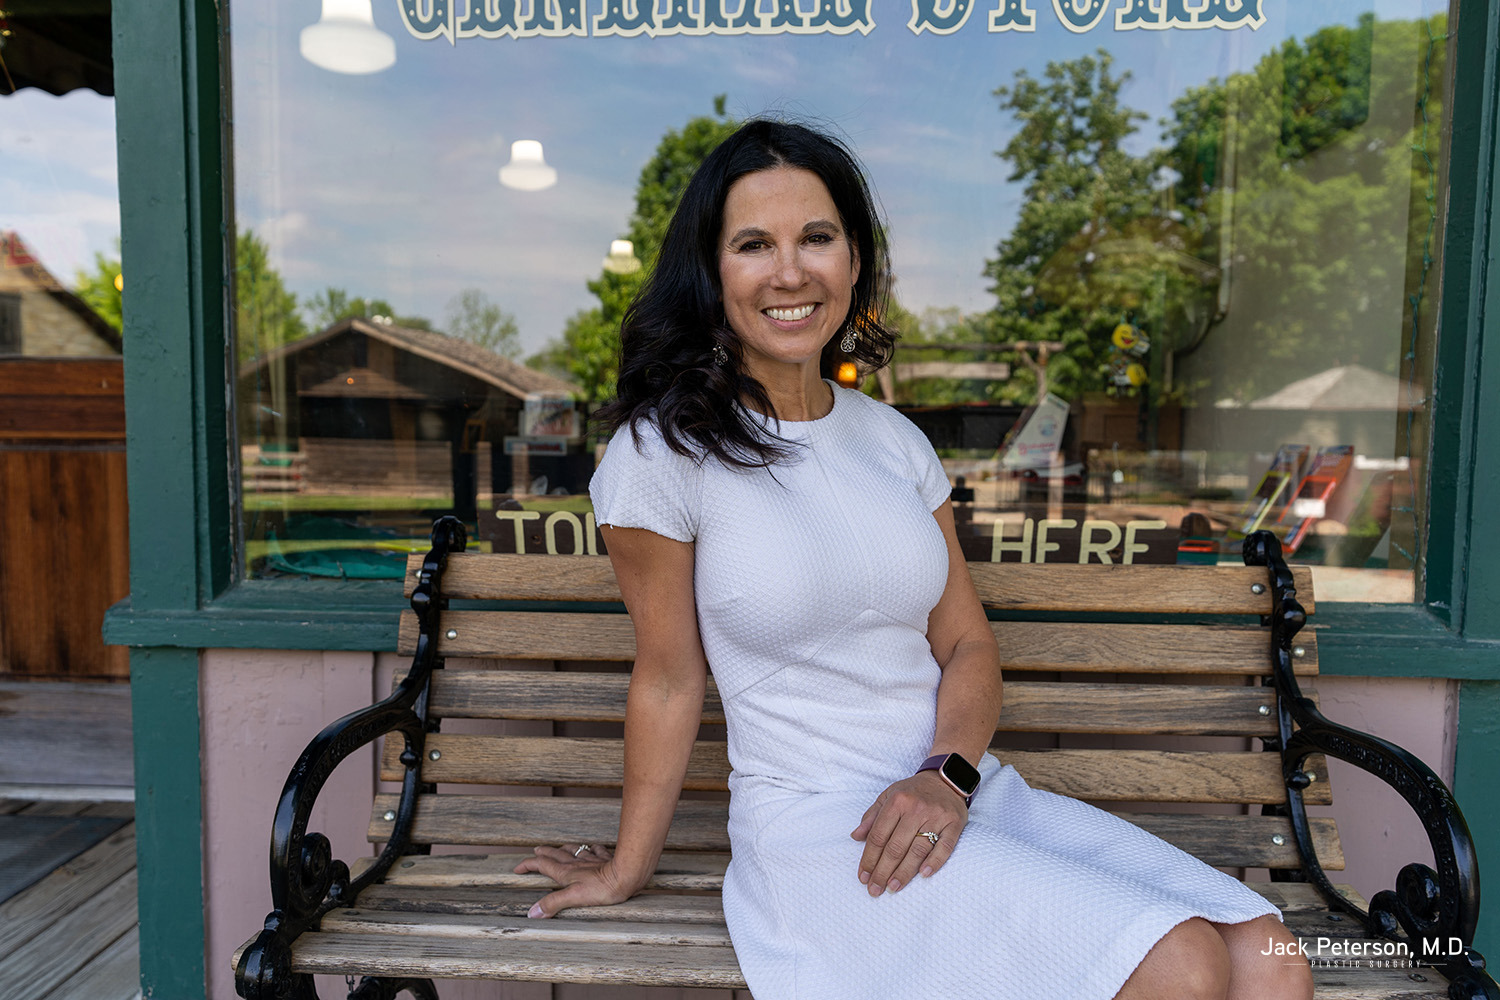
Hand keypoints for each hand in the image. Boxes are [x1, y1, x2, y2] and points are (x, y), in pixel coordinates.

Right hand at [511, 843, 637, 917]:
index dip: (528, 865)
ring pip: (573, 850)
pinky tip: (592, 849)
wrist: (626, 875)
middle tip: (535, 852)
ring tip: (558, 848)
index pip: (542, 865)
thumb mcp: (573, 898)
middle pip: (555, 854)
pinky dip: (591, 849)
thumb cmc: (602, 888)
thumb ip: (552, 903)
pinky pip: (595, 850)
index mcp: (565, 872)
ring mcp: (590, 859)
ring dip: (563, 848)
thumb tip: (532, 912)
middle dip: (543, 853)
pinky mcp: (604, 859)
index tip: (518, 868)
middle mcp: (575, 863)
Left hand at [849, 772, 966, 896]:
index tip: (863, 876)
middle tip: (875, 889)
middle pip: (896, 846)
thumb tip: (856, 837)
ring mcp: (937, 817)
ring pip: (918, 849)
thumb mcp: (888, 796)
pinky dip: (935, 862)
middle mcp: (916, 809)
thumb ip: (872, 816)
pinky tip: (924, 875)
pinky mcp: (955, 824)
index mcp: (897, 802)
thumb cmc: (914, 791)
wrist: (946, 779)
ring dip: (904, 872)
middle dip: (883, 871)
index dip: (869, 858)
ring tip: (893, 887)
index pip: (879, 835)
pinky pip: (945, 846)